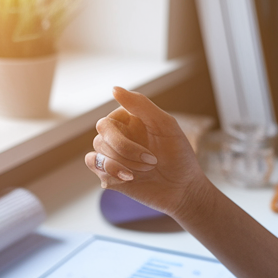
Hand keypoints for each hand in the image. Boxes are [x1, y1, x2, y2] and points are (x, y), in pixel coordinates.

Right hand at [84, 86, 214, 220]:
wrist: (183, 189)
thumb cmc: (179, 155)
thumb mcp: (165, 125)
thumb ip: (140, 105)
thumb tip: (114, 89)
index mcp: (128, 120)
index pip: (108, 121)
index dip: (125, 137)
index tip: (152, 145)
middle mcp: (118, 135)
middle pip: (101, 137)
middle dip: (126, 151)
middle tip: (152, 162)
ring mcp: (112, 155)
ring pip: (98, 153)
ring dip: (124, 164)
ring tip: (147, 172)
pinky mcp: (109, 174)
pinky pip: (94, 165)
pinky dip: (111, 172)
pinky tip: (130, 178)